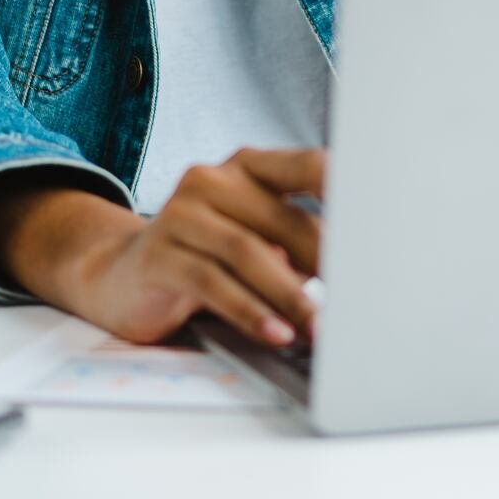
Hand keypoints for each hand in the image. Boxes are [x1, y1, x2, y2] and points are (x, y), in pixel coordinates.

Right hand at [0, 148, 325, 345]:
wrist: (119, 275)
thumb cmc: (204, 256)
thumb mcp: (253, 239)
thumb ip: (294, 241)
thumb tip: (353, 270)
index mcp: (246, 167)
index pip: (306, 166)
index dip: (345, 188)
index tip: (378, 219)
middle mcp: (212, 180)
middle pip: (282, 219)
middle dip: (323, 265)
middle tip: (353, 301)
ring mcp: (181, 214)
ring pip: (248, 252)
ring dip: (288, 296)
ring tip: (315, 328)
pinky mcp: (159, 254)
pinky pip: (214, 283)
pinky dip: (250, 311)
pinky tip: (274, 333)